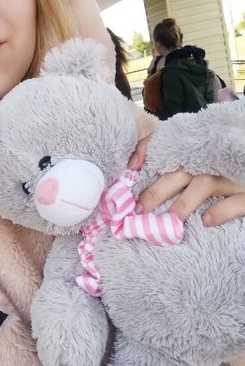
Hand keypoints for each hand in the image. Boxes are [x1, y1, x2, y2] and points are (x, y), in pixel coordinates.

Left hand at [128, 134, 244, 225]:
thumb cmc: (219, 168)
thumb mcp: (193, 163)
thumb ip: (162, 159)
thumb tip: (133, 164)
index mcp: (194, 154)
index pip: (167, 146)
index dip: (147, 150)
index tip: (131, 167)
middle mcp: (209, 163)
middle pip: (179, 174)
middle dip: (157, 191)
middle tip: (140, 209)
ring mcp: (229, 177)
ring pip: (204, 185)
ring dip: (185, 202)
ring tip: (170, 219)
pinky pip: (236, 202)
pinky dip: (221, 210)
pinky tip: (207, 220)